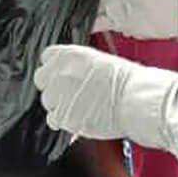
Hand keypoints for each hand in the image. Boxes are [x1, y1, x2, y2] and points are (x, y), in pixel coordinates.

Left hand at [36, 45, 172, 144]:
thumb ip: (78, 66)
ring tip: (80, 106)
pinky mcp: (64, 116)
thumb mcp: (100, 61)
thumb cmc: (127, 81)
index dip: (54, 67)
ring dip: (59, 104)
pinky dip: (63, 121)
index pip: (46, 57)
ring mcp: (60, 96)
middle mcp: (61, 73)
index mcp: (70, 55)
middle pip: (42, 80)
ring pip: (47, 101)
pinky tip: (78, 117)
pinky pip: (53, 119)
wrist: (135, 100)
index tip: (60, 74)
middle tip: (69, 93)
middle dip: (53, 86)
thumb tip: (70, 74)